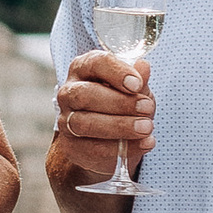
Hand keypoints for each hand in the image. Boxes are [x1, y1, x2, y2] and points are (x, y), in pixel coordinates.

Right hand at [48, 50, 153, 187]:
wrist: (110, 138)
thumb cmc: (122, 103)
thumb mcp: (134, 90)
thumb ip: (138, 80)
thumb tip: (144, 66)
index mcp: (84, 69)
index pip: (95, 63)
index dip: (116, 72)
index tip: (137, 84)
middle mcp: (69, 93)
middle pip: (84, 94)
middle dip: (118, 102)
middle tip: (146, 108)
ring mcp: (65, 120)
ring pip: (86, 124)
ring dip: (120, 126)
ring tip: (146, 128)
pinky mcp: (70, 146)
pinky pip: (93, 149)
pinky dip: (122, 149)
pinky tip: (144, 144)